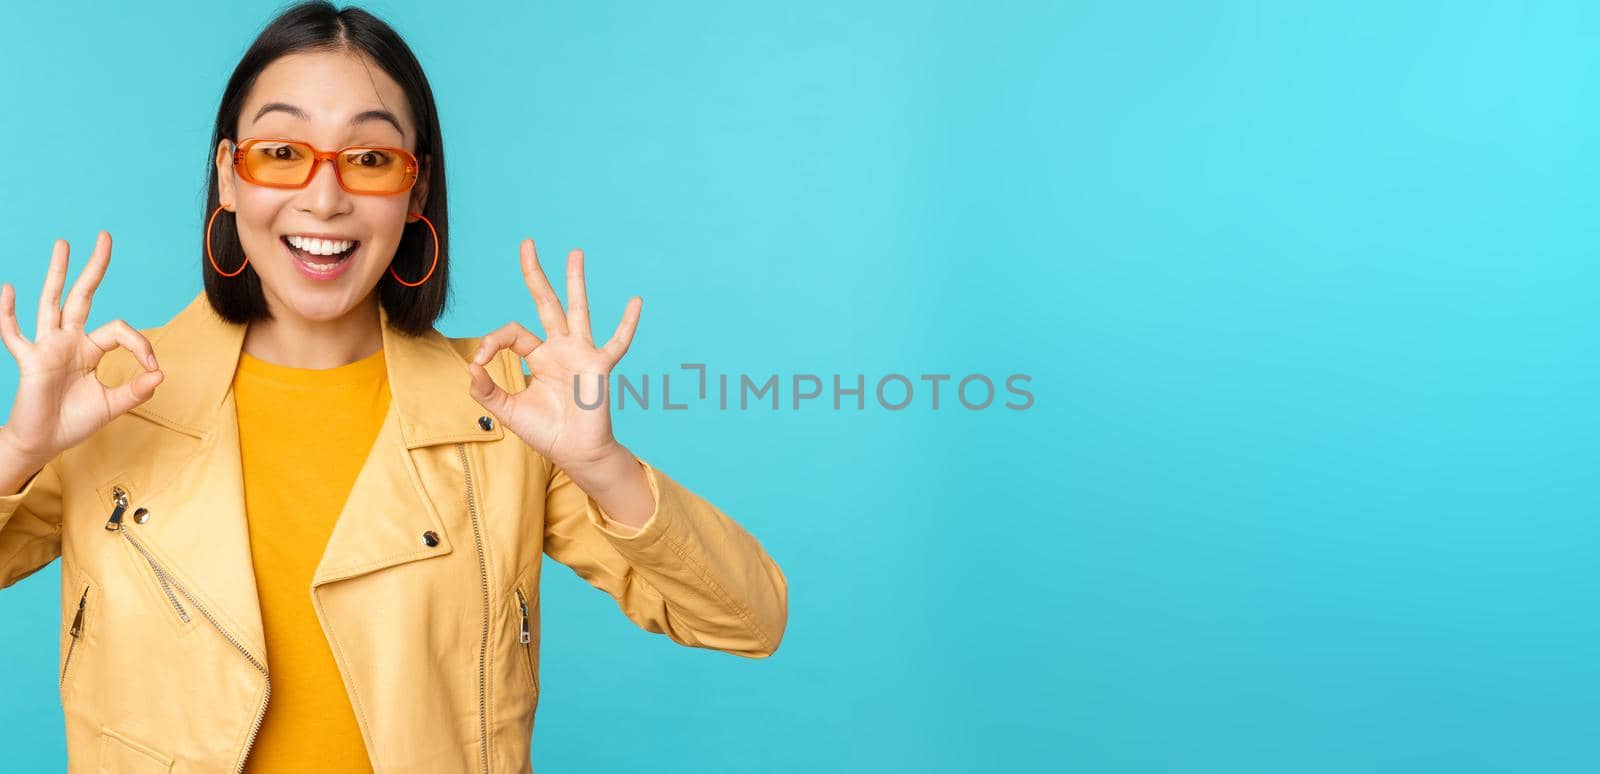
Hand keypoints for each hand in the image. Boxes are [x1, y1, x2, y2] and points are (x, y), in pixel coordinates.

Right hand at [0, 232, 162, 463]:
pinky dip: (8, 313)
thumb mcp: (113, 406)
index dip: (141, 344)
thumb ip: (136, 390)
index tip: (153, 367)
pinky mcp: (29, 361)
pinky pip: (14, 334)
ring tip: (63, 244)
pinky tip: (9, 289)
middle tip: (104, 237)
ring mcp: (47, 347)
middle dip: (94, 268)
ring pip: (52, 303)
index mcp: (90, 349)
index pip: (120, 330)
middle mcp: (68, 341)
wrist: (44, 443)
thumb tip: (160, 374)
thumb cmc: (74, 422)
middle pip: (82, 296)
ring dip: (57, 274)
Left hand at [467, 239, 640, 469]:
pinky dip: (627, 324)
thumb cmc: (547, 432)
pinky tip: (636, 301)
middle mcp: (559, 348)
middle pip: (545, 303)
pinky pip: (617, 342)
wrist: (576, 453)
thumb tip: (471, 367)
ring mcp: (581, 354)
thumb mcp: (508, 411)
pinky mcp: (599, 367)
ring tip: (575, 252)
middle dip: (535, 274)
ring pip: (578, 310)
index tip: (481, 362)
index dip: (492, 340)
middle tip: (527, 243)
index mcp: (538, 356)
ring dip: (575, 281)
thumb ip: (487, 390)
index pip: (512, 332)